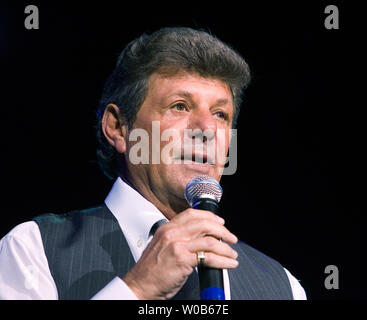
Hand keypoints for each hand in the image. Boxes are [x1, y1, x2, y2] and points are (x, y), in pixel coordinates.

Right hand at [122, 208, 237, 299]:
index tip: (220, 221)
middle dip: (222, 230)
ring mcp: (178, 246)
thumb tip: (200, 238)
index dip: (209, 216)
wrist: (140, 285)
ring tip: (232, 254)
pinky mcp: (183, 260)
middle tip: (231, 238)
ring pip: (210, 241)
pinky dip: (223, 260)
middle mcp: (172, 234)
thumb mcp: (162, 246)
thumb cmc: (150, 270)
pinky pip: (209, 257)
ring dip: (226, 248)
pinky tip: (229, 263)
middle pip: (204, 224)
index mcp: (167, 228)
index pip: (192, 214)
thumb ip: (177, 238)